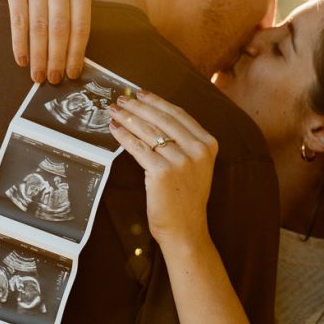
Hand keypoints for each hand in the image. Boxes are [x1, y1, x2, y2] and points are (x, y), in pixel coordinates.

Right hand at [0, 0, 90, 82]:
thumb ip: (72, 18)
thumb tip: (71, 61)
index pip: (80, 26)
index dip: (76, 54)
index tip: (72, 73)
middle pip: (60, 29)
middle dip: (57, 59)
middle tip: (53, 79)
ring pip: (39, 27)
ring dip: (38, 56)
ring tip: (38, 75)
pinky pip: (18, 21)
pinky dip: (20, 44)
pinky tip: (22, 60)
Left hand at [108, 91, 218, 249]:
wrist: (186, 229)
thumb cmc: (186, 199)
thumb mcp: (195, 166)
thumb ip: (184, 143)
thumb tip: (152, 118)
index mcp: (208, 144)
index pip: (179, 115)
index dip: (158, 102)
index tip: (141, 94)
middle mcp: (197, 150)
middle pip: (163, 120)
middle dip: (139, 107)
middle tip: (122, 99)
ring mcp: (181, 161)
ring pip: (149, 132)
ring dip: (128, 118)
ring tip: (114, 111)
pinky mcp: (162, 172)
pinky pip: (139, 148)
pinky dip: (124, 137)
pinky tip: (115, 130)